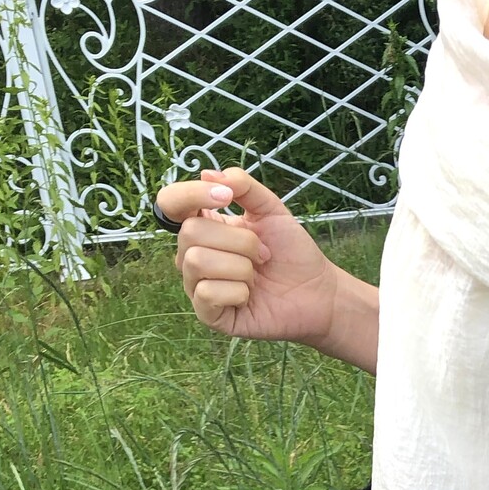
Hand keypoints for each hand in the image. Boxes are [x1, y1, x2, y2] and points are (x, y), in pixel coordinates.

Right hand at [159, 165, 341, 348]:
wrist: (317, 292)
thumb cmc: (291, 252)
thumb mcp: (271, 209)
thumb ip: (243, 186)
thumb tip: (207, 174)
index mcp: (203, 226)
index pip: (171, 203)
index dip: (191, 195)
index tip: (226, 197)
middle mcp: (192, 255)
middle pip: (190, 232)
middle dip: (239, 240)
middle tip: (263, 254)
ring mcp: (197, 286)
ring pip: (197, 261)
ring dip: (241, 266)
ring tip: (257, 275)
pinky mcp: (209, 315)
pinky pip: (207, 293)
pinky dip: (239, 291)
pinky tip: (251, 296)